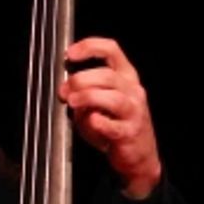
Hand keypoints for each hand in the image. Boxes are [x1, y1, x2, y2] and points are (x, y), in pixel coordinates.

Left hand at [58, 37, 162, 199]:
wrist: (139, 156)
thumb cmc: (116, 125)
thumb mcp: (99, 103)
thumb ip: (85, 92)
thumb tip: (66, 89)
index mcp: (126, 76)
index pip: (111, 50)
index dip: (90, 47)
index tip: (70, 54)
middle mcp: (133, 90)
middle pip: (107, 75)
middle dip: (80, 80)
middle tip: (64, 92)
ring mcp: (134, 112)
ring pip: (112, 97)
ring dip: (88, 97)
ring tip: (73, 102)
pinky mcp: (129, 133)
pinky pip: (113, 126)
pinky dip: (100, 123)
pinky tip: (93, 121)